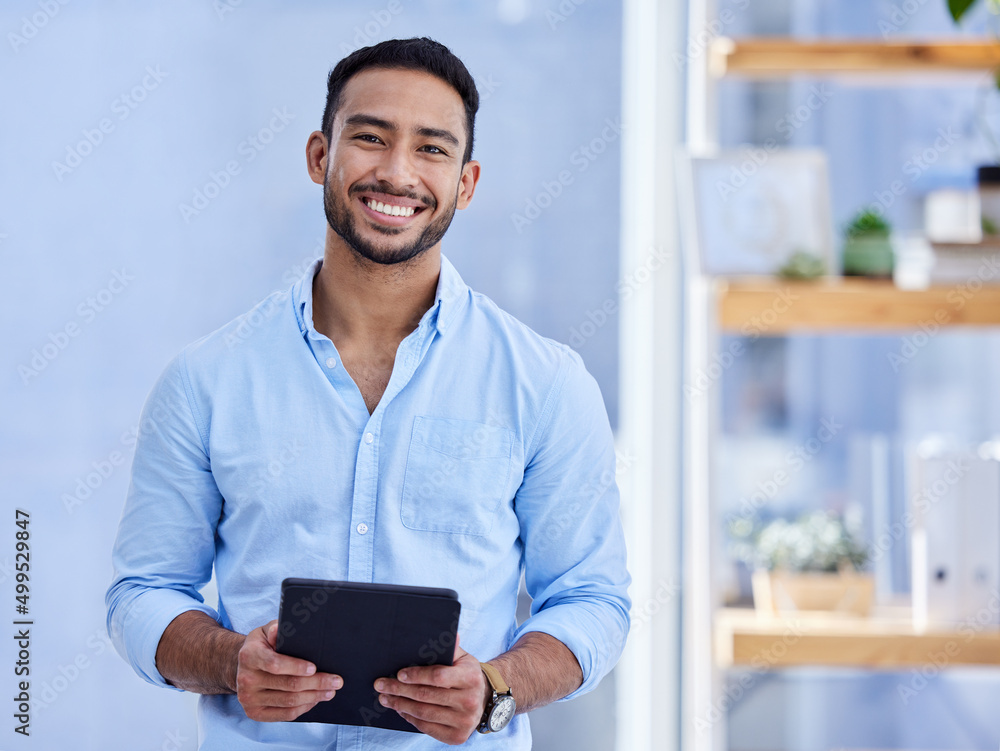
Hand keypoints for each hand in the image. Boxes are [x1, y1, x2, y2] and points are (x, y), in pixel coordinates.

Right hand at [236, 620, 342, 721]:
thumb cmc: (262, 645)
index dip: (296, 667)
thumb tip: (278, 630)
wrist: (241, 666)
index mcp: (249, 656)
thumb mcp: (266, 631)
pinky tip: (315, 700)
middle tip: (336, 681)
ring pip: (289, 701)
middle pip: (288, 685)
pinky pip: (284, 714)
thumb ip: (275, 629)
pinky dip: (304, 708)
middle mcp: (246, 679)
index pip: (275, 664)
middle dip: (316, 683)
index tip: (315, 668)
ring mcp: (249, 699)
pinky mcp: (254, 713)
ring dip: (314, 697)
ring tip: (330, 692)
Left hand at [374, 635, 488, 744]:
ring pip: (424, 713)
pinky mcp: (457, 737)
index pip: (438, 676)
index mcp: (470, 678)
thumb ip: (451, 647)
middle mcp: (469, 701)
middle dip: (399, 690)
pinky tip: (400, 709)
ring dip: (400, 705)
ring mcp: (464, 721)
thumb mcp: (463, 659)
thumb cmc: (466, 675)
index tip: (398, 674)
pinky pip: (427, 728)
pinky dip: (410, 718)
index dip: (416, 675)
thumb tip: (449, 632)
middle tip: (381, 685)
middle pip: (426, 696)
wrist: (483, 700)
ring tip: (385, 698)